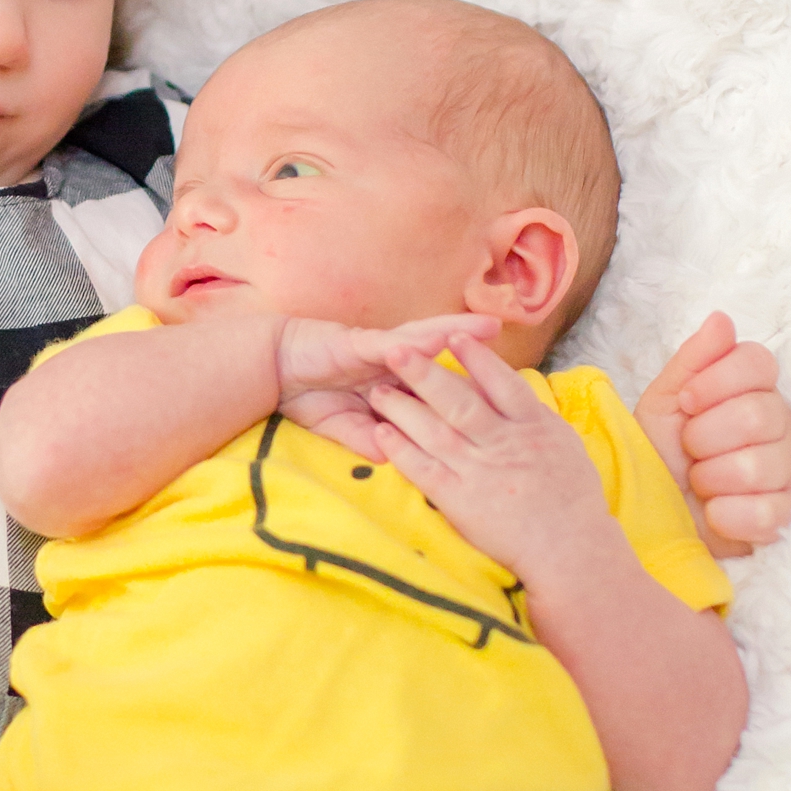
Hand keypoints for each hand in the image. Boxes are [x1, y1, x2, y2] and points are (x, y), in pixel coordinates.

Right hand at [277, 313, 499, 461]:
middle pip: (444, 359)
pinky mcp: (361, 344)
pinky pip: (393, 343)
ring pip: (427, 341)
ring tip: (488, 329)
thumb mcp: (344, 428)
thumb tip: (395, 461)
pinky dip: (415, 342)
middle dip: (478, 355)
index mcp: (398, 384)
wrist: (273, 369)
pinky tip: (438, 338)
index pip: (440, 386)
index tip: (504, 400)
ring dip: (457, 333)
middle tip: (518, 356)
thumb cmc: (309, 395)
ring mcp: (381, 351)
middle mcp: (396, 364)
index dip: (470, 388)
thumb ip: (371, 440)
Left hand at [364, 337, 613, 584]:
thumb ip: (536, 418)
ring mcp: (479, 471)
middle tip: (397, 349)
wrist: (572, 550)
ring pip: (435, 430)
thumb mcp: (565, 446)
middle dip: (426, 372)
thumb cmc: (575, 500)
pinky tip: (382, 432)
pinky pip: (424, 469)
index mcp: (533, 426)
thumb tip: (516, 391)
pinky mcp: (460, 500)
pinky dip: (401, 449)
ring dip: (403, 407)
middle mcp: (504, 443)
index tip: (453, 335)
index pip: (500, 382)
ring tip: (378, 389)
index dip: (474, 357)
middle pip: (459, 400)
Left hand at [634, 313, 790, 557]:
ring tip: (698, 482)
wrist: (652, 512)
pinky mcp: (781, 516)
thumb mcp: (664, 402)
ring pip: (757, 467)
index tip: (687, 402)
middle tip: (690, 450)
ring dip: (709, 478)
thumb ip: (692, 360)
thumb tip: (721, 319)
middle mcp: (780, 425)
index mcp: (753, 390)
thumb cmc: (660, 454)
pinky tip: (713, 512)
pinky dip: (724, 515)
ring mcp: (786, 472)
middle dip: (703, 437)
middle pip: (756, 415)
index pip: (758, 361)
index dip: (716, 382)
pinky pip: (762, 513)